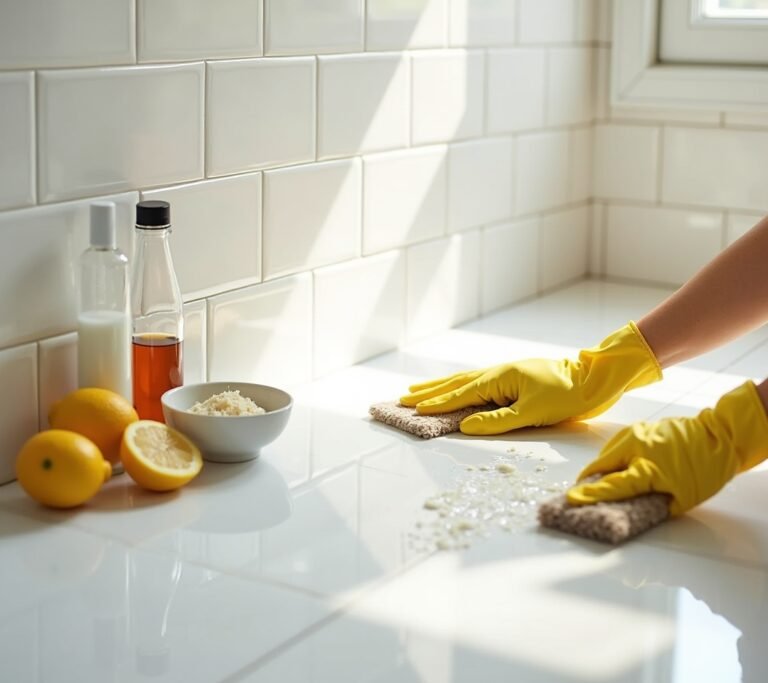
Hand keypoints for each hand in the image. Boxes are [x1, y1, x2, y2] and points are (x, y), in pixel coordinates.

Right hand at [400, 322, 660, 434]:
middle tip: (403, 397)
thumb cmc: (566, 396)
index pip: (460, 394)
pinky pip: (475, 382)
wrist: (592, 379)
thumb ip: (497, 421)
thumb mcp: (533, 413)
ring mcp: (503, 374)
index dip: (437, 403)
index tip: (413, 408)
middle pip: (455, 383)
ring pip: (463, 381)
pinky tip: (453, 387)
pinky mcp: (510, 379)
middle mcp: (496, 372)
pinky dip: (457, 385)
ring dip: (439, 386)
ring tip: (418, 390)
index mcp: (499, 378)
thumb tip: (465, 426)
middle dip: (429, 392)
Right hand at [567, 381, 767, 515]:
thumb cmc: (705, 471)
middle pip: (602, 465)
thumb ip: (651, 503)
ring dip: (605, 468)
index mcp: (648, 467)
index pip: (613, 484)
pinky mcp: (638, 427)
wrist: (719, 437)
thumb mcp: (681, 498)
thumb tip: (629, 508)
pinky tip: (623, 466)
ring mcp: (635, 433)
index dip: (591, 494)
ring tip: (608, 482)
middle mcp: (636, 446)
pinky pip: (617, 445)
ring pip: (608, 453)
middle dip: (592, 480)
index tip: (572, 499)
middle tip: (586, 494)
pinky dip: (615, 458)